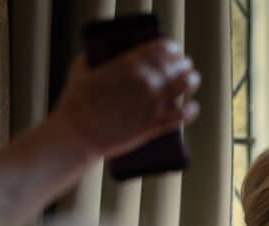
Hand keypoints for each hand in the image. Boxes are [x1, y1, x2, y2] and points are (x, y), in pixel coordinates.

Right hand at [52, 39, 200, 160]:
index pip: (162, 49)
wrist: (78, 134)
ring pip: (185, 88)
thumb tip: (99, 54)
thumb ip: (94, 58)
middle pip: (178, 67)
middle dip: (184, 64)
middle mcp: (146, 82)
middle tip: (185, 66)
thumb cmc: (76, 103)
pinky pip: (183, 116)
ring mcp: (153, 105)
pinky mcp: (155, 126)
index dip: (172, 48)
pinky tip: (192, 107)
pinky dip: (191, 110)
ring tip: (192, 81)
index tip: (175, 50)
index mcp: (130, 64)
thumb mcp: (82, 69)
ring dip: (191, 82)